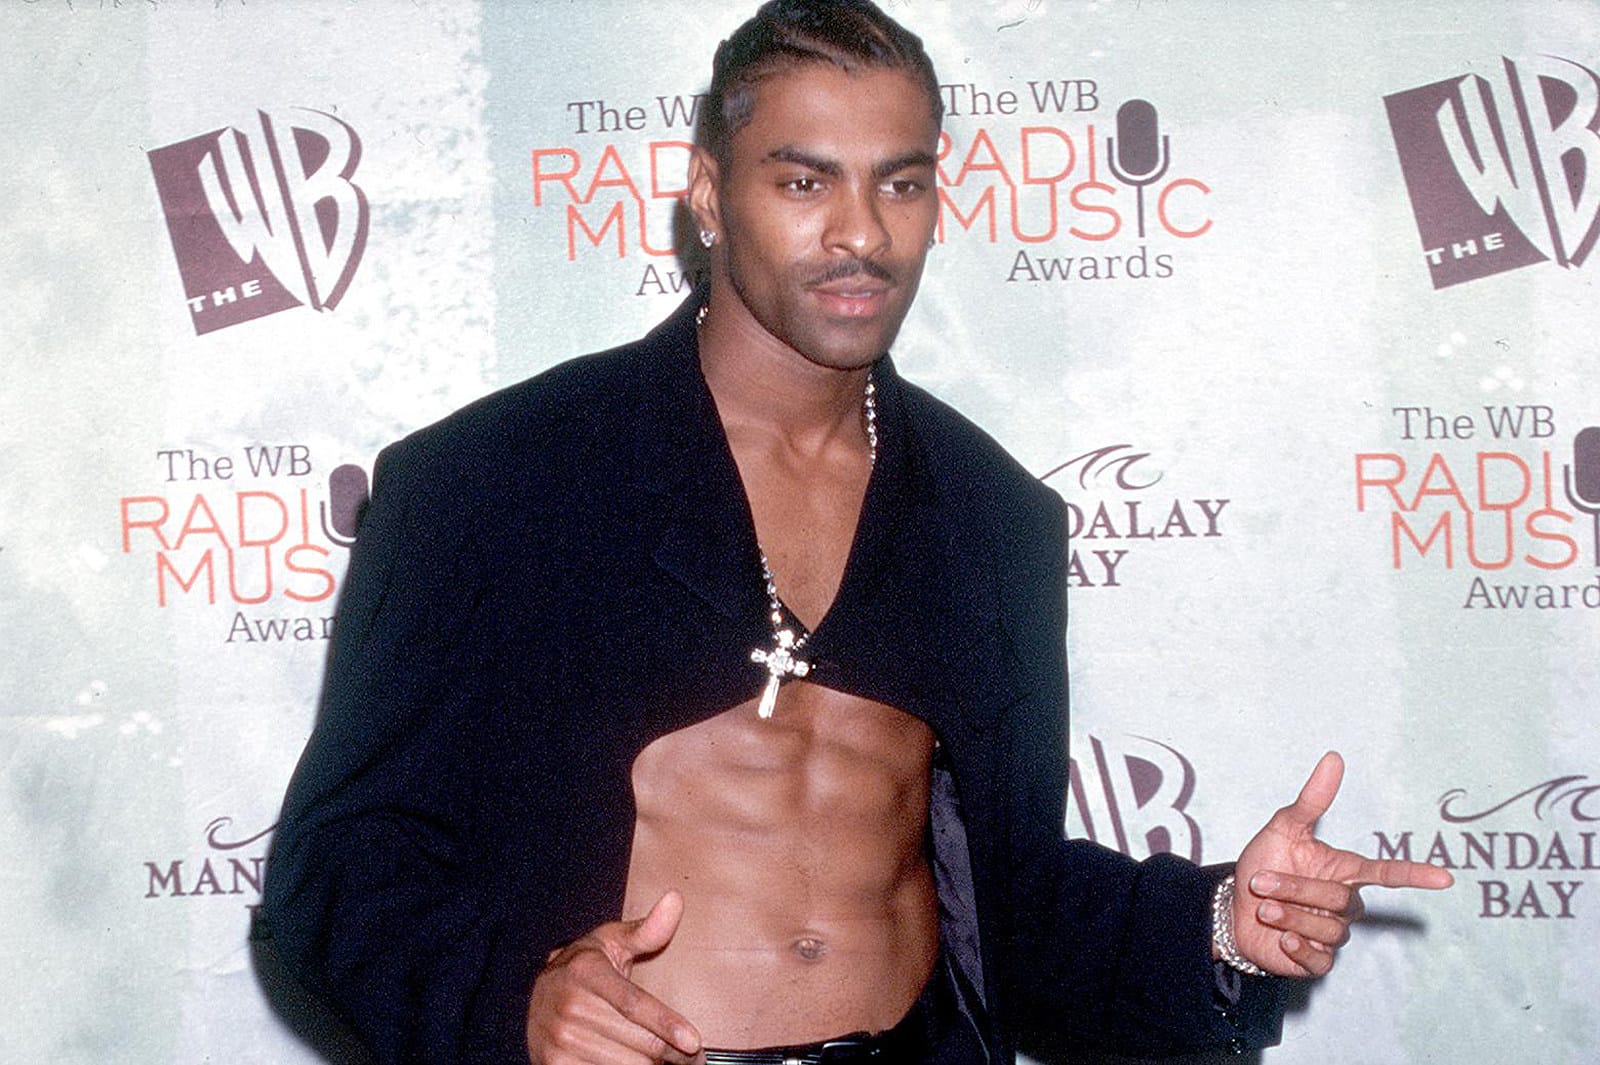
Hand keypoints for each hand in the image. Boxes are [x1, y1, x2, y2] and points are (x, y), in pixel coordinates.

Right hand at [526, 891, 701, 1064]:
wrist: (534, 999)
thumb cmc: (584, 968)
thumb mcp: (611, 943)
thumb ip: (646, 930)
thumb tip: (676, 900)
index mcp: (586, 971)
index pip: (633, 1004)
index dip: (665, 1024)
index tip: (694, 1042)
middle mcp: (569, 1006)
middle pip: (638, 1043)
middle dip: (672, 1054)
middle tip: (692, 1057)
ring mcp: (558, 1040)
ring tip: (664, 1061)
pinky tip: (633, 1064)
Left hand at [1230, 751, 1452, 977]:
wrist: (1232, 906)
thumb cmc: (1264, 865)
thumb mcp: (1283, 829)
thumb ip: (1310, 800)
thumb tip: (1333, 758)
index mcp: (1344, 872)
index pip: (1386, 874)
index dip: (1414, 874)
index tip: (1445, 878)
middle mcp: (1344, 904)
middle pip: (1341, 900)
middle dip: (1297, 889)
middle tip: (1262, 883)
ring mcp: (1332, 934)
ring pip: (1329, 929)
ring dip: (1289, 915)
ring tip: (1264, 908)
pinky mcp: (1317, 961)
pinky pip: (1320, 960)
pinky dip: (1298, 947)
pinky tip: (1282, 937)